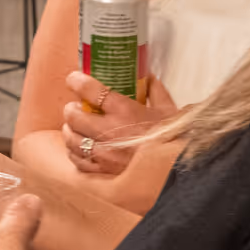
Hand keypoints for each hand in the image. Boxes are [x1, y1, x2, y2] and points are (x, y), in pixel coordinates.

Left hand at [61, 71, 178, 177]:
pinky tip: (80, 148)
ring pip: (71, 139)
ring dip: (70, 130)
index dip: (77, 81)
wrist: (179, 170)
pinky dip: (75, 152)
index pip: (91, 90)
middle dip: (71, 109)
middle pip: (74, 115)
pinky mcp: (103, 172)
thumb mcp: (168, 110)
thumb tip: (148, 77)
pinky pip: (78, 160)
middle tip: (75, 107)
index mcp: (124, 111)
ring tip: (74, 127)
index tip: (74, 79)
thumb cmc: (174, 140)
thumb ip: (156, 91)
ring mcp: (103, 153)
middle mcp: (109, 131)